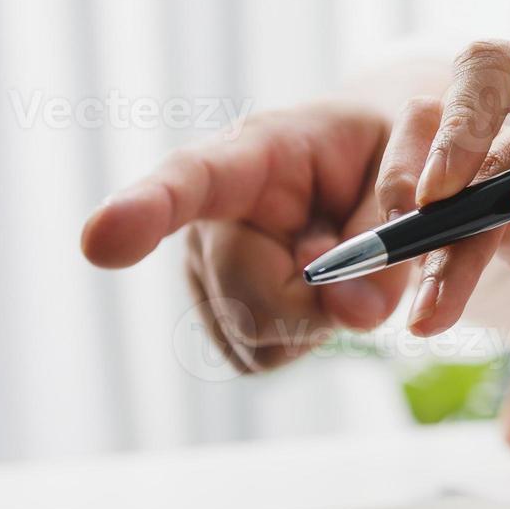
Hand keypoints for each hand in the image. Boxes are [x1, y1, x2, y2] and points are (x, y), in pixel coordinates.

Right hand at [80, 100, 428, 372]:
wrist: (367, 162)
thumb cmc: (384, 153)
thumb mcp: (409, 175)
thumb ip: (391, 234)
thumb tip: (356, 315)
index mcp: (253, 152)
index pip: (190, 180)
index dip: (144, 210)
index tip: (100, 242)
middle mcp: (209, 212)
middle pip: (251, 301)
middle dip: (319, 303)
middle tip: (357, 260)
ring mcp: (202, 268)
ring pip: (257, 340)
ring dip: (314, 320)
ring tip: (329, 261)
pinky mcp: (216, 315)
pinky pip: (260, 357)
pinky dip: (303, 335)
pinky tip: (311, 292)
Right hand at [394, 41, 509, 360]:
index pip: (498, 71)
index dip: (461, 120)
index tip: (446, 189)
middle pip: (454, 132)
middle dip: (422, 185)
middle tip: (410, 243)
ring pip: (452, 203)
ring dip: (428, 251)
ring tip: (424, 314)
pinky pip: (467, 251)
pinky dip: (444, 281)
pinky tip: (431, 319)